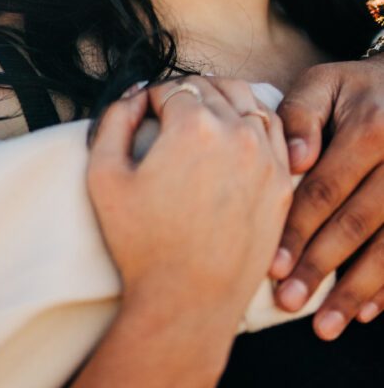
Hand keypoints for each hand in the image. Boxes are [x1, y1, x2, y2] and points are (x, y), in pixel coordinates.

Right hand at [87, 78, 291, 331]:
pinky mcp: (283, 182)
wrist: (187, 300)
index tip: (140, 117)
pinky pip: (274, 131)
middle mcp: (237, 132)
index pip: (170, 87)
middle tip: (165, 115)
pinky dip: (253, 121)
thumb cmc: (141, 241)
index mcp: (193, 125)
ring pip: (247, 99)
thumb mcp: (103, 174)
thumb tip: (134, 94)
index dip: (149, 98)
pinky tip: (235, 133)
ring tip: (201, 117)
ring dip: (221, 98)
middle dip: (184, 93)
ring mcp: (266, 157)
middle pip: (209, 87)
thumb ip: (113, 120)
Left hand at [272, 58, 383, 338]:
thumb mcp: (325, 82)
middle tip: (290, 303)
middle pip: (357, 223)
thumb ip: (300, 114)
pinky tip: (369, 312)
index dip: (298, 230)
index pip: (325, 189)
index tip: (273, 266)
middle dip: (322, 268)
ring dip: (358, 290)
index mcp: (370, 129)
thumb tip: (294, 159)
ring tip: (327, 325)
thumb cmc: (357, 88)